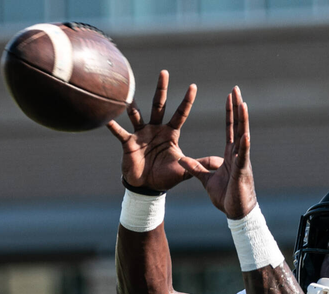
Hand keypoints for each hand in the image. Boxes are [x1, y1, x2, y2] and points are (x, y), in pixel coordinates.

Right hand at [107, 71, 213, 193]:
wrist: (147, 187)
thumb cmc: (165, 176)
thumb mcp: (184, 171)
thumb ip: (200, 164)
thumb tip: (222, 162)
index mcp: (170, 133)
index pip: (180, 113)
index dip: (187, 101)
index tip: (193, 86)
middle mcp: (156, 129)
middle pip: (159, 105)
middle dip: (162, 89)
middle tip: (165, 72)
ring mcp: (141, 134)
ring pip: (137, 115)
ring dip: (133, 106)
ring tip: (129, 95)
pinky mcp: (128, 143)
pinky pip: (120, 133)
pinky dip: (113, 127)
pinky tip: (106, 119)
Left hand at [180, 87, 255, 219]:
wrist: (236, 213)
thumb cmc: (226, 197)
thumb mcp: (206, 179)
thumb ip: (195, 168)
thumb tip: (182, 159)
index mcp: (230, 154)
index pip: (230, 128)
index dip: (230, 112)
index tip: (230, 96)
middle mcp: (238, 154)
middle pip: (238, 126)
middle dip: (237, 107)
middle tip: (236, 89)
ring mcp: (242, 162)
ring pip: (244, 137)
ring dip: (243, 121)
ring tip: (243, 104)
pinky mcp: (242, 173)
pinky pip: (243, 157)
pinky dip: (244, 146)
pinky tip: (245, 134)